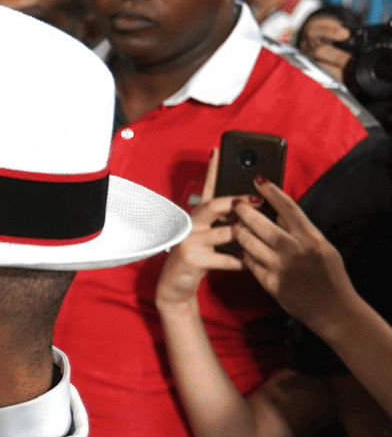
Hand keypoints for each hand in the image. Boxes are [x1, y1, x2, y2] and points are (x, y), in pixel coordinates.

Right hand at [155, 150, 244, 309]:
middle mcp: (190, 224)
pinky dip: (241, 262)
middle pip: (215, 205)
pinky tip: (248, 263)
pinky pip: (225, 258)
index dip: (212, 169)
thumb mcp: (208, 237)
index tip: (218, 151)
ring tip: (261, 238)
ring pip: (226, 232)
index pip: (206, 189)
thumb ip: (223, 223)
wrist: (175, 286)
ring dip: (246, 236)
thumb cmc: (197, 259)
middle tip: (257, 199)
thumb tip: (250, 210)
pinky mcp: (191, 258)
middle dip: (238, 202)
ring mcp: (189, 240)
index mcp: (196, 216)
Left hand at [231, 175, 355, 329]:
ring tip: (233, 226)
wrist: (334, 310)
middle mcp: (295, 250)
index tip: (258, 180)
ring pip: (250, 243)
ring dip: (238, 232)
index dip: (271, 192)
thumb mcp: (323, 248)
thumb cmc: (330, 277)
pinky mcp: (271, 284)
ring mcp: (281, 268)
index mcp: (311, 238)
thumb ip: (302, 230)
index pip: (288, 208)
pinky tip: (239, 250)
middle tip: (234, 204)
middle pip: (262, 224)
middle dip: (244, 212)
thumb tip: (279, 212)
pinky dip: (244, 256)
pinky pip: (250, 264)